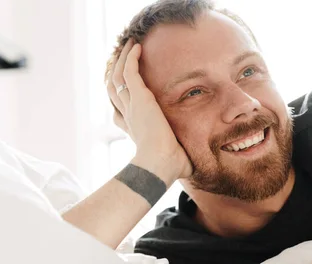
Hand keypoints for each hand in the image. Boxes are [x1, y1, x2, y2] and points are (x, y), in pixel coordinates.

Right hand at [106, 39, 191, 182]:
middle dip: (116, 72)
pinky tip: (138, 46)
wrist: (159, 164)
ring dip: (122, 59)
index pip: (120, 112)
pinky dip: (131, 57)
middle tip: (123, 59)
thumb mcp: (176, 160)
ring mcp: (131, 105)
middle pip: (114, 89)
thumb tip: (198, 170)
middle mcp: (129, 116)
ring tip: (129, 45)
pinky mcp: (138, 96)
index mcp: (135, 129)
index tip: (123, 93)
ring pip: (117, 76)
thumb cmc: (168, 168)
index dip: (119, 101)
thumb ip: (183, 159)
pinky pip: (129, 70)